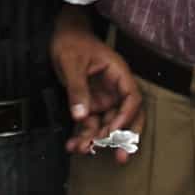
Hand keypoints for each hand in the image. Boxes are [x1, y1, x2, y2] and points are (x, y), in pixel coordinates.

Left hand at [50, 9, 144, 158]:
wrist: (62, 37)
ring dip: (97, 140)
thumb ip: (77, 88)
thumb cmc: (72, 43)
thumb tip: (81, 115)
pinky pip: (90, 124)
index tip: (113, 129)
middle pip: (127, 116)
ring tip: (83, 150)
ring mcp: (104, 99)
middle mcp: (114, 89)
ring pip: (107, 125)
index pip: (132, 97)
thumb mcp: (72, 62)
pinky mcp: (91, 105)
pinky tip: (73, 145)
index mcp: (118, 74)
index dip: (126, 116)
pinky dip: (83, 136)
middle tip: (119, 157)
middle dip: (124, 138)